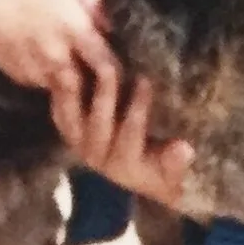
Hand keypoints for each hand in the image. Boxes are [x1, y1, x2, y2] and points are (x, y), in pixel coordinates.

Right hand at [0, 0, 117, 99]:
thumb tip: (108, 23)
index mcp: (74, 29)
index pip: (107, 66)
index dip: (116, 75)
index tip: (120, 76)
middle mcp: (55, 53)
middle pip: (82, 87)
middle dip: (90, 91)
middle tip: (96, 88)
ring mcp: (32, 66)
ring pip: (58, 87)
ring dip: (66, 84)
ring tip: (70, 74)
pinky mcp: (14, 72)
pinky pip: (36, 82)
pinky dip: (43, 77)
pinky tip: (42, 61)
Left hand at [52, 71, 191, 207]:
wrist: (141, 177)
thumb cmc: (163, 171)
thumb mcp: (173, 173)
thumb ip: (177, 163)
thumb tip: (185, 149)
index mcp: (125, 166)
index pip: (130, 135)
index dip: (137, 109)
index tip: (146, 80)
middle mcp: (99, 157)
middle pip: (98, 124)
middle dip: (105, 95)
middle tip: (110, 67)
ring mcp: (80, 145)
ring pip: (72, 120)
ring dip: (71, 93)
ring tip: (72, 68)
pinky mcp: (69, 133)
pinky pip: (59, 113)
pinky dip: (58, 92)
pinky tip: (60, 68)